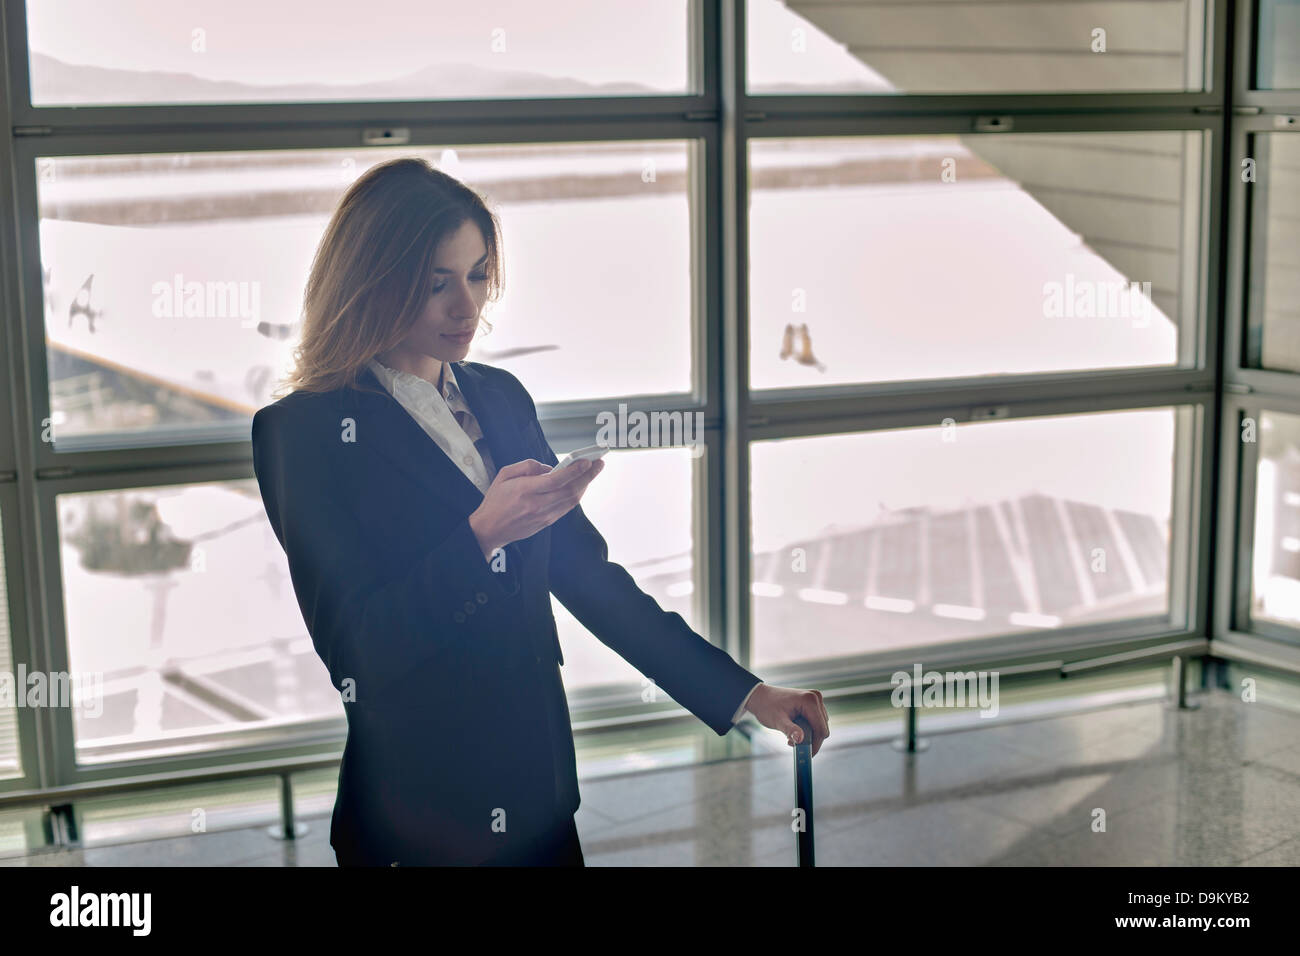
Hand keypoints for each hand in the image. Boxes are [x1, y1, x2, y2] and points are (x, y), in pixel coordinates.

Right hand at [469, 457, 604, 556]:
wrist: (489, 529)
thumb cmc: (495, 500)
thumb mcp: (505, 475)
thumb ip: (528, 466)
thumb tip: (550, 468)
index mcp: (525, 490)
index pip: (556, 480)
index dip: (574, 471)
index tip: (587, 462)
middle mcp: (537, 504)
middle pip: (570, 490)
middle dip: (588, 476)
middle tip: (599, 464)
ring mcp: (543, 516)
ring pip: (571, 500)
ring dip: (585, 485)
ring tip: (593, 472)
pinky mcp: (546, 522)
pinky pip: (566, 507)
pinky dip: (576, 495)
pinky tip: (581, 486)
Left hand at [744, 684, 829, 755]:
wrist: (760, 696)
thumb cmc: (767, 706)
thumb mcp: (777, 720)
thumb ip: (790, 730)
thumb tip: (800, 740)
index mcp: (809, 700)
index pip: (820, 728)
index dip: (816, 744)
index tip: (807, 755)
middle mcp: (816, 698)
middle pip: (822, 728)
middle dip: (810, 740)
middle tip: (793, 745)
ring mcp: (815, 700)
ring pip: (820, 726)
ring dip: (808, 735)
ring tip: (790, 737)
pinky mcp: (813, 704)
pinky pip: (816, 721)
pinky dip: (807, 730)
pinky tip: (794, 731)